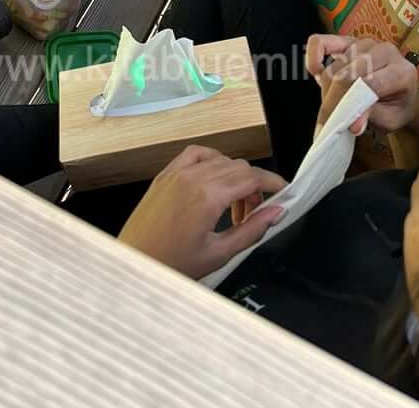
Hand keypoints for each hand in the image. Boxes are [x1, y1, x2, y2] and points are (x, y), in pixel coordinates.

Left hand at [118, 146, 286, 279]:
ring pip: (220, 159)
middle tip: (255, 212)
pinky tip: (213, 182)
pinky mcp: (165, 174)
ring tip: (232, 206)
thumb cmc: (170, 264)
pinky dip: (211, 162)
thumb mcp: (219, 253)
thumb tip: (276, 213)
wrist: (135, 263)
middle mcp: (192, 177)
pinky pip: (195, 154)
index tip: (283, 190)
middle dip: (255, 186)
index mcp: (208, 196)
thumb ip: (251, 230)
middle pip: (239, 167)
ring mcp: (176, 173)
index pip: (252, 177)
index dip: (273, 182)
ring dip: (234, 177)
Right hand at [306, 34, 418, 135]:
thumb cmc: (396, 108)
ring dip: (327, 87)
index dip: (351, 104)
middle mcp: (384, 51)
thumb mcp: (390, 120)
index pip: (370, 82)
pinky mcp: (347, 40)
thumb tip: (352, 124)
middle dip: (334, 99)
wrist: (401, 95)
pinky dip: (313, 55)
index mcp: (401, 71)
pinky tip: (315, 71)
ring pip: (336, 64)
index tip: (340, 124)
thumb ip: (371, 117)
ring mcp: (365, 43)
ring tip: (331, 104)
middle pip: (349, 73)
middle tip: (327, 120)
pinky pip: (322, 42)